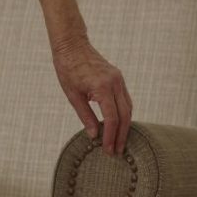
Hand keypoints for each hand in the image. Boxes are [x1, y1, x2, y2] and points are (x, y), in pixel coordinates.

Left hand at [51, 35, 132, 156]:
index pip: (112, 118)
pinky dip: (124, 113)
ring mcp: (119, 79)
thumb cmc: (67, 69)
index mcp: (102, 87)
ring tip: (119, 142)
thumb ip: (85, 115)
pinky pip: (125, 99)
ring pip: (128, 108)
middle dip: (122, 135)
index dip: (111, 136)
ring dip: (125, 126)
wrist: (72, 45)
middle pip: (125, 115)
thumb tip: (95, 136)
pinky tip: (119, 124)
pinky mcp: (118, 78)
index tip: (109, 150)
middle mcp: (115, 83)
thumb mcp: (72, 95)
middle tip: (117, 152)